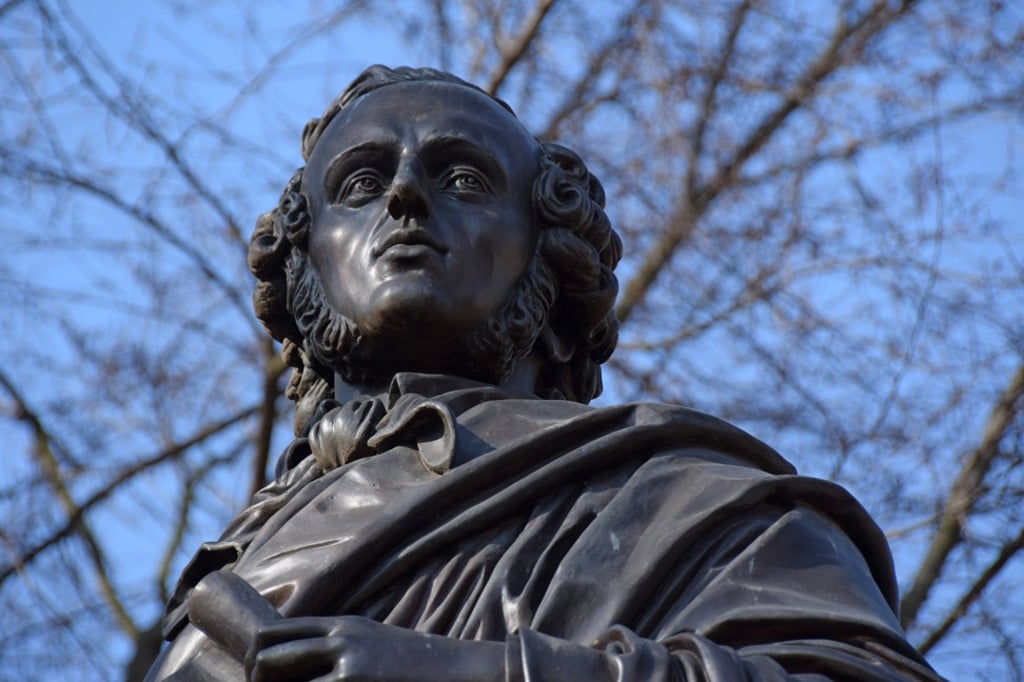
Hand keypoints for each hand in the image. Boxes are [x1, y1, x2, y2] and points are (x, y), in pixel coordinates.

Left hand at [245, 615, 504, 681]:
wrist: (461, 672)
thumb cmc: (418, 668)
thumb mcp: (376, 644)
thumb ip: (340, 648)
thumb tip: (302, 662)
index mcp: (342, 626)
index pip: (276, 631)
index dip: (257, 655)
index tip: (258, 678)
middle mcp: (340, 639)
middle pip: (267, 655)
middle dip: (257, 681)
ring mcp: (348, 664)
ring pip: (281, 678)